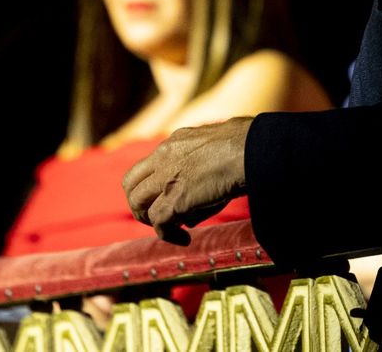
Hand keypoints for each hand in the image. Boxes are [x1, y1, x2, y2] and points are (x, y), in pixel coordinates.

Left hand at [123, 117, 251, 244]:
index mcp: (174, 143)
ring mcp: (166, 178)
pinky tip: (184, 239)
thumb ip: (198, 170)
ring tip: (170, 229)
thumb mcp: (214, 150)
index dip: (149, 187)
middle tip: (157, 217)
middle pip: (130, 185)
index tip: (162, 199)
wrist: (251, 149)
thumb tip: (195, 196)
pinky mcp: (175, 200)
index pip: (146, 166)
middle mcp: (164, 158)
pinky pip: (159, 223)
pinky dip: (168, 235)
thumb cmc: (246, 147)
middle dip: (140, 204)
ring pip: (138, 204)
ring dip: (150, 220)